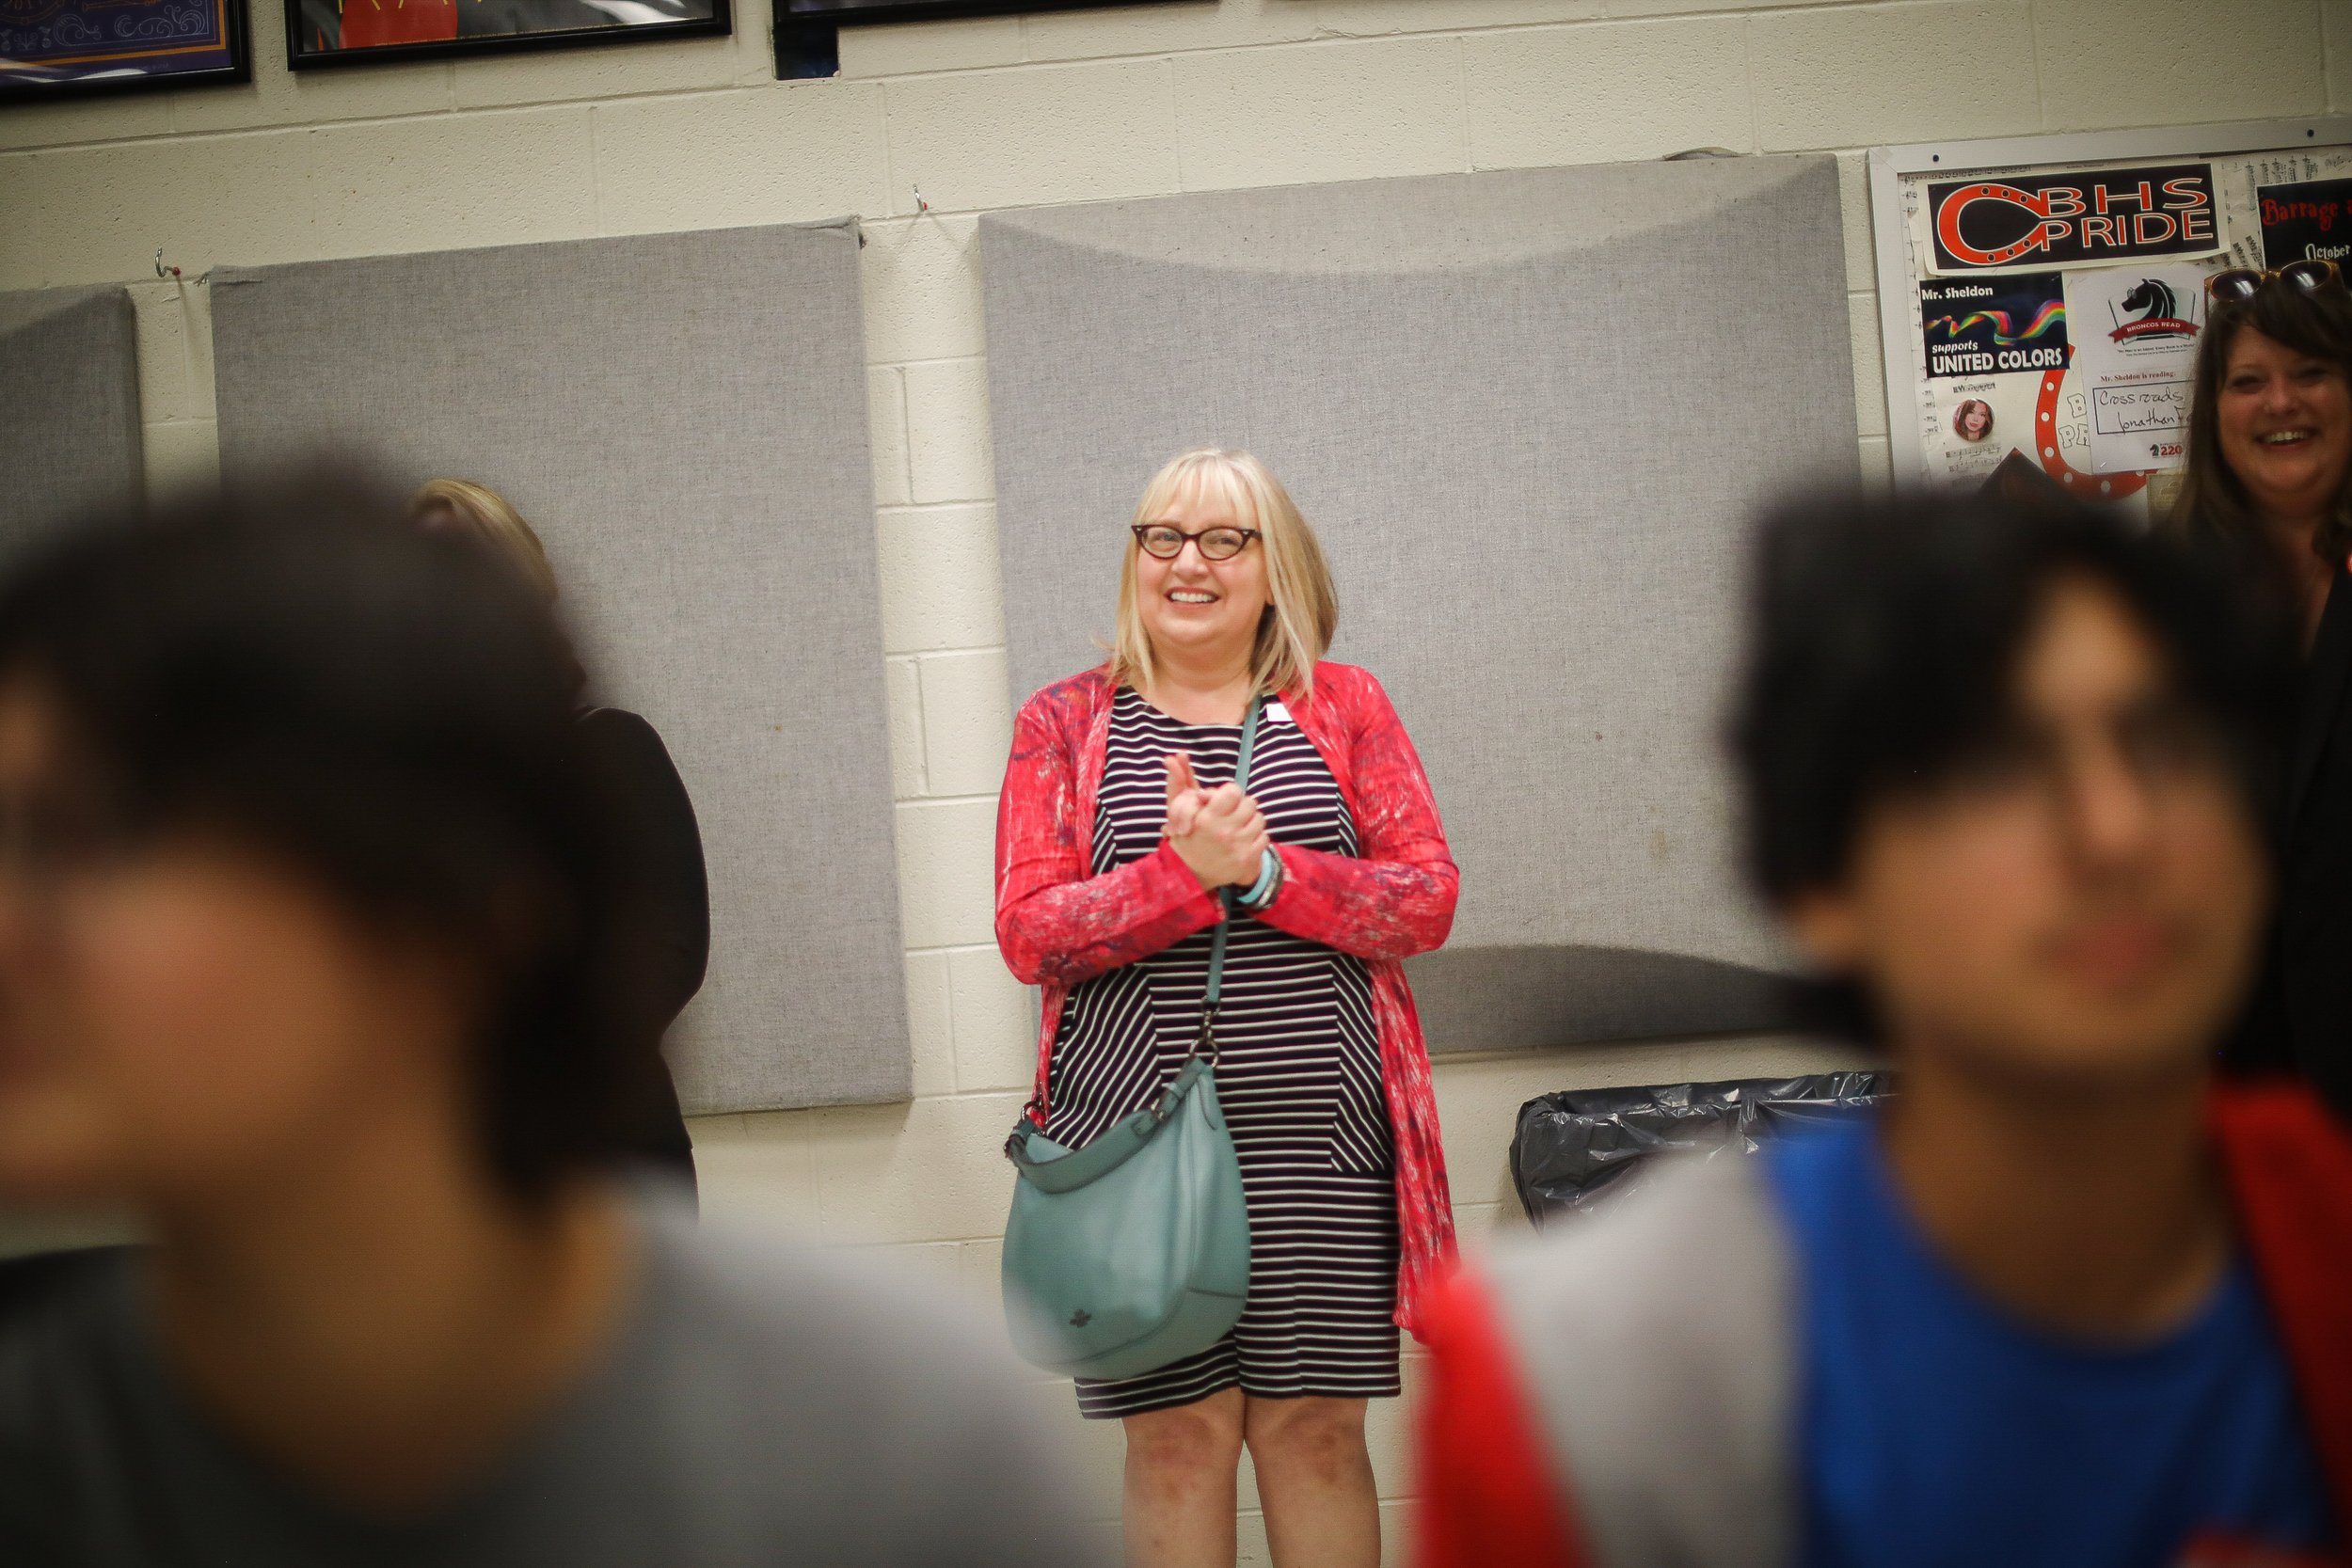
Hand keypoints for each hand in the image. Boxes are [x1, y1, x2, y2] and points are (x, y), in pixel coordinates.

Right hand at [1164, 753, 1268, 890]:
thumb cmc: (1184, 837)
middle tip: (1231, 815)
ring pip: (1259, 819)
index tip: (1222, 803)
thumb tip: (1175, 755)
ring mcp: (1238, 847)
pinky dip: (1256, 837)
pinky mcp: (1248, 859)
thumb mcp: (1177, 810)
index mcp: (1207, 818)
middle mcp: (1224, 832)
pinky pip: (1264, 837)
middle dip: (1241, 807)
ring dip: (1250, 821)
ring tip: (1237, 828)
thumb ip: (1179, 781)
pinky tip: (1242, 841)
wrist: (1189, 875)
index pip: (1234, 791)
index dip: (1229, 794)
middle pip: (1250, 803)